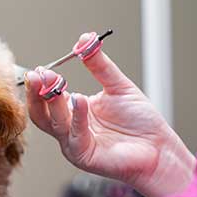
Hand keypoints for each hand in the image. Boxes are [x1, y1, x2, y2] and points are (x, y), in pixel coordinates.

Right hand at [25, 34, 195, 196]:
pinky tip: (80, 100)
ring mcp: (75, 144)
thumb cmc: (140, 123)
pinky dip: (77, 117)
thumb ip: (99, 65)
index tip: (40, 68)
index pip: (47, 99)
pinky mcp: (85, 156)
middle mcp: (70, 129)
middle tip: (38, 75)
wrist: (159, 148)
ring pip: (55, 124)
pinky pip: (75, 136)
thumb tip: (84, 40)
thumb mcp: (117, 86)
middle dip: (37, 94)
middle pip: (41, 114)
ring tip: (56, 83)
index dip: (41, 84)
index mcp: (74, 113)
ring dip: (53, 102)